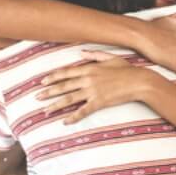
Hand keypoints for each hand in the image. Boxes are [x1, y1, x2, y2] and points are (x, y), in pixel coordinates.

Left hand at [37, 51, 156, 123]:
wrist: (139, 81)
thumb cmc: (126, 69)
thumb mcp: (110, 57)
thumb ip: (94, 55)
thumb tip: (81, 52)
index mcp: (89, 68)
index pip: (66, 73)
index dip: (53, 77)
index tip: (42, 81)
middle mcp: (88, 79)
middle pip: (64, 86)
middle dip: (49, 92)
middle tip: (37, 97)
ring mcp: (93, 91)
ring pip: (70, 99)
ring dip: (56, 105)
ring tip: (45, 110)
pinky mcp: (99, 102)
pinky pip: (83, 111)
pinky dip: (73, 117)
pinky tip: (65, 122)